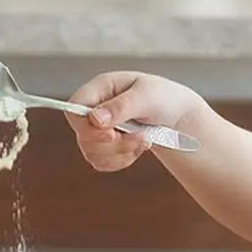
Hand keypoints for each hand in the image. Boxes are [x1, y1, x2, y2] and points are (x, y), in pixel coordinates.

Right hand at [66, 72, 204, 172]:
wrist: (176, 115)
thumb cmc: (163, 98)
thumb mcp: (147, 96)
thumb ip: (121, 106)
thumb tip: (95, 119)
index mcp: (99, 89)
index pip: (74, 108)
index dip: (85, 125)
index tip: (111, 134)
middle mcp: (93, 109)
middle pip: (82, 135)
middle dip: (112, 143)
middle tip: (139, 136)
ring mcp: (96, 129)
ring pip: (90, 152)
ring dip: (120, 153)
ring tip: (144, 140)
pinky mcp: (103, 147)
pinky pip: (101, 162)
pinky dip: (121, 161)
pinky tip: (138, 149)